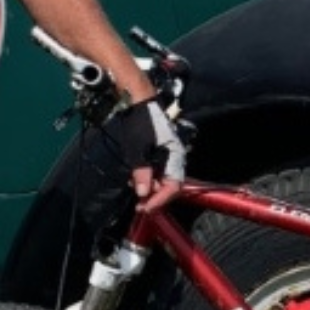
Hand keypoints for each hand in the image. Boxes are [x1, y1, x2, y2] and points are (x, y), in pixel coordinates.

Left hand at [102, 96, 186, 212]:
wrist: (138, 102)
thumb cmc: (140, 123)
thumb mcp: (138, 149)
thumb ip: (142, 172)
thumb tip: (144, 194)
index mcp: (176, 155)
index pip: (174, 186)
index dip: (160, 200)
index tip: (145, 207)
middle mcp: (176, 157)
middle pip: (169, 186)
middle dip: (154, 197)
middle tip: (138, 205)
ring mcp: (168, 156)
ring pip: (162, 180)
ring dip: (149, 188)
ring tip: (134, 190)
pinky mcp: (159, 154)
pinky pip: (157, 172)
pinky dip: (147, 179)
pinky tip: (134, 179)